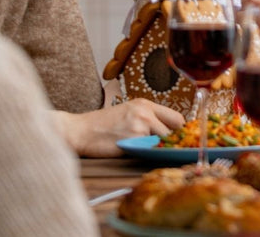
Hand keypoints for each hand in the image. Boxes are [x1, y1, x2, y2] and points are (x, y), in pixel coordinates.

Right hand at [55, 99, 184, 157]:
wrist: (80, 131)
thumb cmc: (103, 124)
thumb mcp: (128, 112)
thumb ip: (149, 118)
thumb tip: (170, 133)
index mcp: (146, 104)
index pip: (177, 118)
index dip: (179, 131)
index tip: (177, 140)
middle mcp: (146, 113)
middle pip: (175, 131)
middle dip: (172, 142)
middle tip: (165, 149)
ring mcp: (140, 126)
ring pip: (163, 143)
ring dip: (157, 149)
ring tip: (145, 150)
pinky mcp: (133, 141)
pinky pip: (150, 151)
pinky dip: (146, 155)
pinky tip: (137, 153)